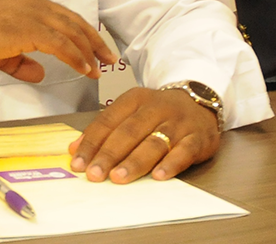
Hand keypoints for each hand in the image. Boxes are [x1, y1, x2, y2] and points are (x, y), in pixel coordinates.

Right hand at [0, 0, 115, 82]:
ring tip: (99, 68)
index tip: (96, 48)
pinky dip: (75, 56)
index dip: (84, 33)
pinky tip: (84, 69)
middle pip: (74, 22)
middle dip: (95, 41)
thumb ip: (21, 62)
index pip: (65, 16)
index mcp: (29, 3)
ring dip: (89, 51)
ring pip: (72, 32)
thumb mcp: (0, 52)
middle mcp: (34, 4)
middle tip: (108, 59)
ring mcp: (32, 14)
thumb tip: (39, 74)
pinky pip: (60, 43)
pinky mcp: (28, 28)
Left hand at [67, 87, 219, 182]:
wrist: (199, 101)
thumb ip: (104, 129)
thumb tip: (76, 149)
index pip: (108, 121)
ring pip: (154, 143)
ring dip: (134, 162)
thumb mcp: (130, 111)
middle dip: (109, 155)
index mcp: (135, 98)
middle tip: (94, 174)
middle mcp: (156, 108)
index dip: (91, 143)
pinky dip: (171, 164)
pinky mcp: (198, 138)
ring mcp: (178, 123)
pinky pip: (184, 152)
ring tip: (118, 177)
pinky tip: (158, 176)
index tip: (78, 163)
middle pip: (129, 132)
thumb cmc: (159, 112)